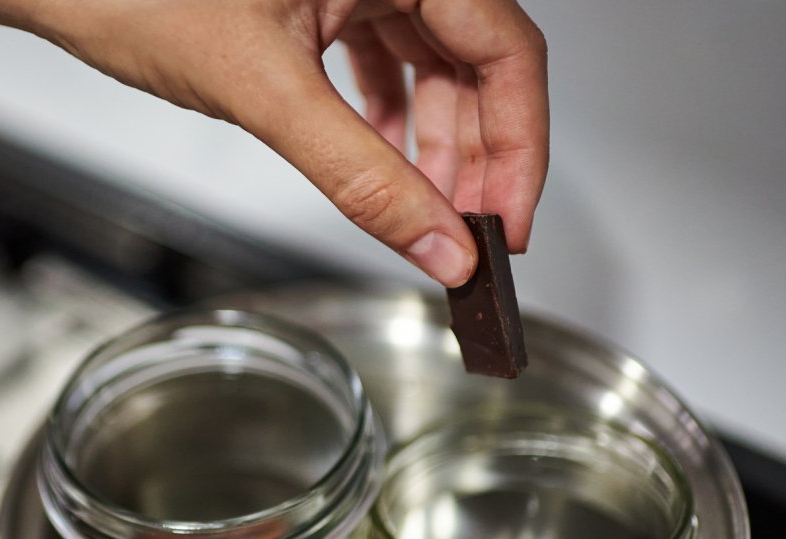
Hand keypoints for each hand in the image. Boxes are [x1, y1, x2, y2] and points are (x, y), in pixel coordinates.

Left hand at [27, 0, 547, 285]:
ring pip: (431, 62)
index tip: (506, 225)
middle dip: (476, 154)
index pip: (507, 49)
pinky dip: (387, 116)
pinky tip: (385, 160)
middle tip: (469, 235)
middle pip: (476, 61)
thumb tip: (434, 242)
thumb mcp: (266, 93)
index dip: (519, 146)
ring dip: (435, 142)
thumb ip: (360, 174)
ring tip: (429, 212)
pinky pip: (381, 56)